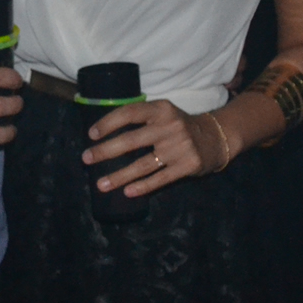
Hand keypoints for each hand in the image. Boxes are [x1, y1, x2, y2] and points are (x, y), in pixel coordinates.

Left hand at [80, 99, 233, 196]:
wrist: (215, 138)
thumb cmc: (178, 127)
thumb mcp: (163, 113)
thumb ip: (141, 118)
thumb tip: (104, 131)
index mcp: (161, 109)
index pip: (129, 113)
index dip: (108, 123)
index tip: (91, 134)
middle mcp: (170, 127)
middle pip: (131, 140)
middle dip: (105, 151)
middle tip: (86, 159)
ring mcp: (179, 147)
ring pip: (142, 164)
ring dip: (119, 176)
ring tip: (101, 185)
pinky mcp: (187, 166)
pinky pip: (160, 179)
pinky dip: (143, 186)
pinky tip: (127, 192)